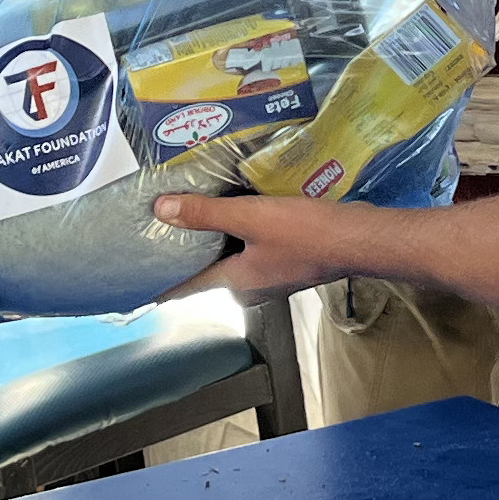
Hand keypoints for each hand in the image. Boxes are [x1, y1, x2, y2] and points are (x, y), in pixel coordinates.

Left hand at [153, 188, 350, 295]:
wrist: (360, 239)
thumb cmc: (306, 233)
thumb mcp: (251, 217)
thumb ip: (206, 214)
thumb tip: (160, 210)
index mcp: (236, 283)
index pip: (187, 289)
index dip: (161, 284)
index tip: (139, 277)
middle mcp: (250, 288)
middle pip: (208, 274)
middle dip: (186, 255)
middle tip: (159, 232)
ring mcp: (271, 277)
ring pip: (231, 261)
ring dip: (212, 243)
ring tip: (190, 217)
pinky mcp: (288, 262)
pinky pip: (251, 251)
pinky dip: (237, 236)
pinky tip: (235, 212)